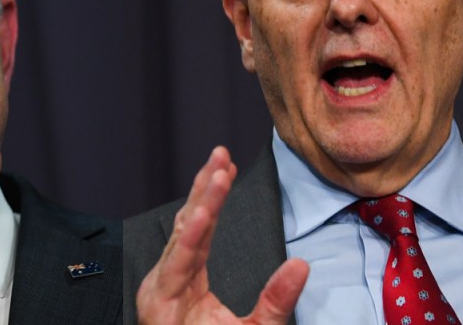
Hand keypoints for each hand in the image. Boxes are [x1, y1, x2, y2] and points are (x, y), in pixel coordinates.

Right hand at [135, 146, 308, 323]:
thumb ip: (277, 299)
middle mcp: (171, 282)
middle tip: (221, 155)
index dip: (211, 196)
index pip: (200, 229)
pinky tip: (201, 214)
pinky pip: (176, 267)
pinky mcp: (160, 306)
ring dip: (201, 206)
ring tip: (217, 176)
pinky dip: (187, 239)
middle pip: (188, 225)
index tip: (225, 164)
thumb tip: (303, 264)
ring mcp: (162, 294)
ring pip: (182, 239)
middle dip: (204, 189)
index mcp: (187, 282)